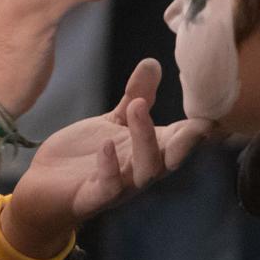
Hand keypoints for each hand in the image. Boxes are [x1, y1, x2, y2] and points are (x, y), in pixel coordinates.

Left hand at [0, 59, 212, 258]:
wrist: (44, 188)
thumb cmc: (84, 156)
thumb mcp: (113, 121)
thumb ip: (137, 96)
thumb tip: (153, 62)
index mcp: (149, 150)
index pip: (183, 141)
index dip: (201, 130)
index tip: (216, 113)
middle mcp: (139, 170)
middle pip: (170, 158)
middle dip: (184, 141)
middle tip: (192, 120)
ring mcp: (118, 186)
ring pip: (145, 170)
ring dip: (145, 140)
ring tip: (137, 107)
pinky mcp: (91, 196)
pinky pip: (107, 187)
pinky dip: (110, 167)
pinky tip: (107, 145)